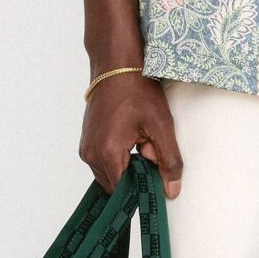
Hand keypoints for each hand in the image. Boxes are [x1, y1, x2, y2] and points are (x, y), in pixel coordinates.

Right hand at [80, 71, 183, 197]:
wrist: (116, 64)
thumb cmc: (137, 89)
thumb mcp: (161, 126)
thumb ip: (168, 161)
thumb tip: (171, 191)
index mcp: (107, 153)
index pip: (124, 193)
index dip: (142, 191)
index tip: (157, 184)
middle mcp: (91, 154)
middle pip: (116, 186)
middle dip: (136, 179)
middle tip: (153, 156)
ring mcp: (86, 148)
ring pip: (110, 175)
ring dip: (128, 169)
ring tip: (143, 145)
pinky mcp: (87, 141)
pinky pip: (104, 162)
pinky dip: (120, 159)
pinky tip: (133, 141)